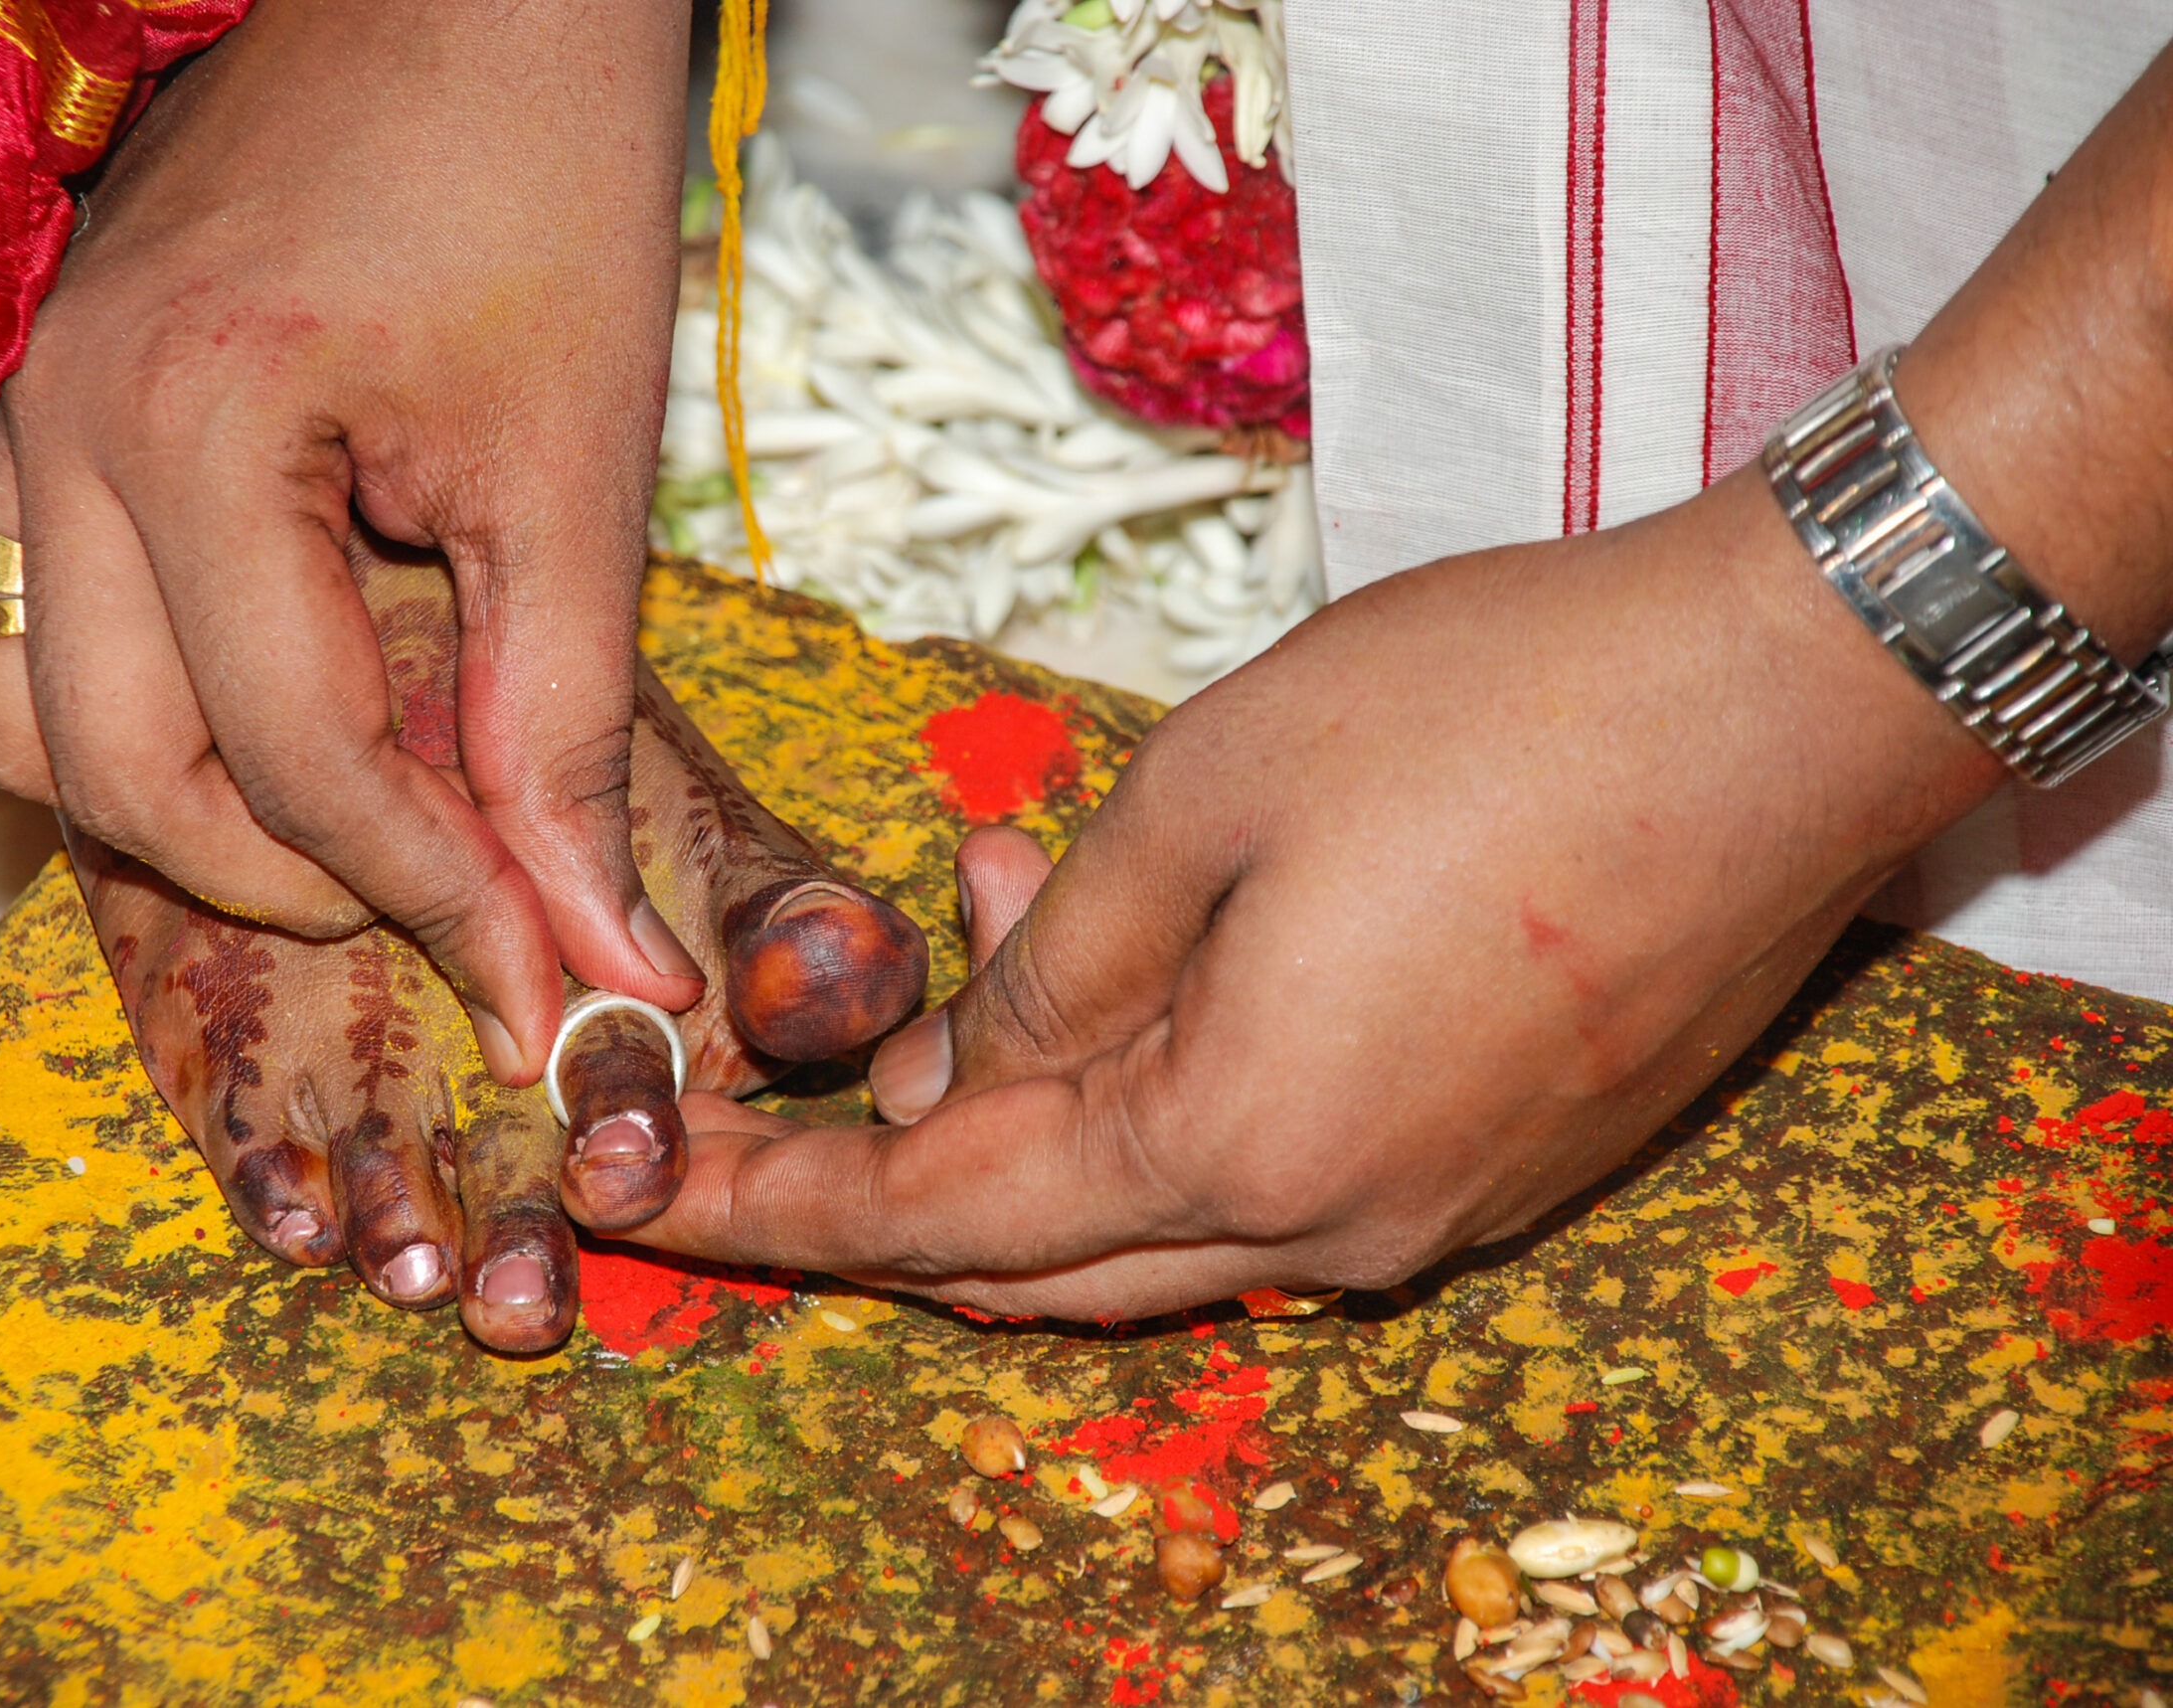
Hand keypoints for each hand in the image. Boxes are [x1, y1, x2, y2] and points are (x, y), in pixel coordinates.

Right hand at [0, 0, 701, 1080]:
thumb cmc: (546, 177)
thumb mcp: (577, 473)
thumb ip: (568, 729)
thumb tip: (596, 948)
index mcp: (190, 430)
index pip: (289, 760)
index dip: (435, 899)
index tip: (551, 984)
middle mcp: (57, 428)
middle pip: (115, 776)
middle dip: (291, 883)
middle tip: (460, 909)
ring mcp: (25, 412)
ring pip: (30, 720)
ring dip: (187, 813)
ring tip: (368, 826)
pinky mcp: (46, 404)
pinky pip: (30, 626)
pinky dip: (141, 713)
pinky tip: (288, 714)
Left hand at [628, 44, 2172, 1315]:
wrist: (1792, 702)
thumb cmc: (1496, 713)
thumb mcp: (1211, 790)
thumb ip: (1064, 955)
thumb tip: (988, 1058)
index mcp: (1242, 1144)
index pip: (943, 1217)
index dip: (776, 1202)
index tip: (642, 1188)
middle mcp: (1339, 1228)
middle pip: (1043, 1260)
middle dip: (900, 1172)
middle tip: (806, 1055)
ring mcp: (1437, 1208)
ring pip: (1166, 1218)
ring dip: (1051, 1109)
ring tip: (1007, 908)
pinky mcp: (1507, 1160)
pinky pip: (1284, 1176)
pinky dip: (1179, 1096)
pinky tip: (1166, 953)